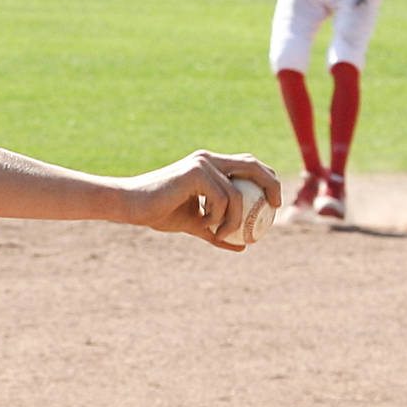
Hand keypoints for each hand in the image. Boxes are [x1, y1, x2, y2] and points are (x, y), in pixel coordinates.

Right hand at [126, 151, 279, 250]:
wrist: (131, 205)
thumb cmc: (159, 212)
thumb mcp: (195, 223)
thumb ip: (218, 231)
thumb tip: (242, 246)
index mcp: (210, 165)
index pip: (248, 164)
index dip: (266, 179)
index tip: (273, 204)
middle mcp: (208, 159)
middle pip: (253, 165)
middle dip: (270, 185)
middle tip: (274, 208)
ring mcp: (203, 164)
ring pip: (237, 193)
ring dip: (234, 219)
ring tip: (220, 233)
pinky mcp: (196, 173)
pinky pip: (222, 199)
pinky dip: (218, 218)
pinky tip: (204, 224)